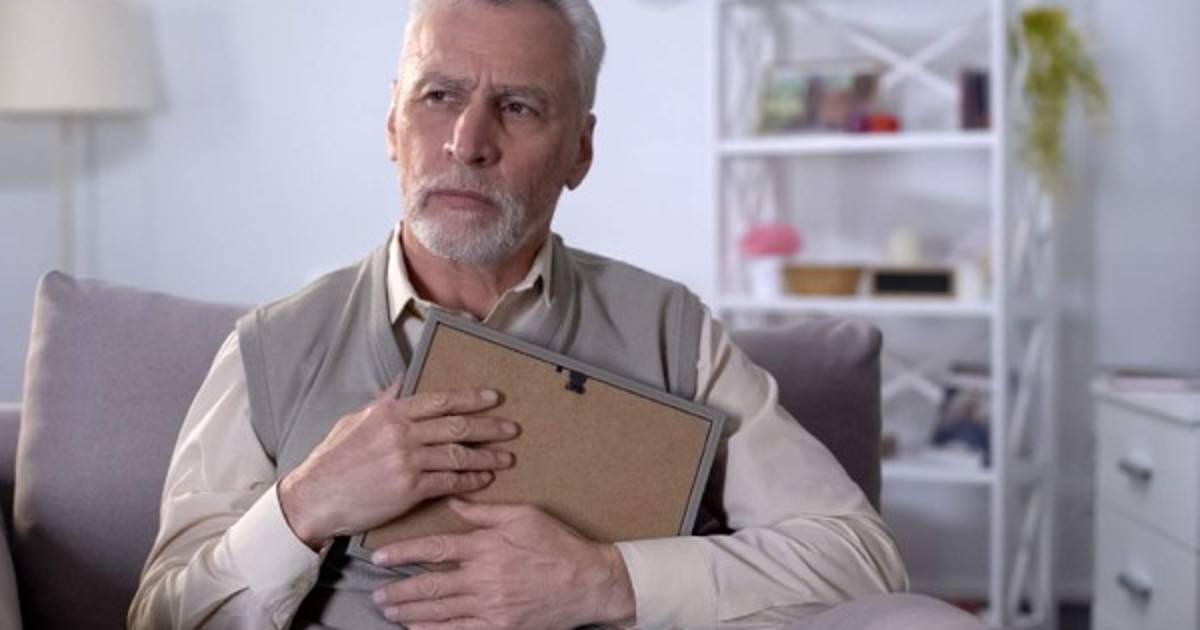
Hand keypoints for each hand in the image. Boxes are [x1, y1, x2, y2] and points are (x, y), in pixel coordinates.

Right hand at [278, 383, 518, 549]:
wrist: (314, 498)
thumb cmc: (332, 460)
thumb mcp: (355, 420)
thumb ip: (385, 400)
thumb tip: (405, 377)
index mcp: (390, 413)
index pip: (440, 400)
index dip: (471, 398)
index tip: (493, 397)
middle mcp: (402, 434)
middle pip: (457, 426)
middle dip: (489, 427)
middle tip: (512, 428)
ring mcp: (407, 462)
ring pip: (458, 455)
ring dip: (486, 457)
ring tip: (506, 458)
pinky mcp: (409, 490)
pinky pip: (450, 482)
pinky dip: (470, 481)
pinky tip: (484, 480)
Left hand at [371, 499, 635, 629]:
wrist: (589, 583)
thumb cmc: (558, 545)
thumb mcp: (524, 516)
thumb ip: (485, 511)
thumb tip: (453, 500)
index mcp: (487, 547)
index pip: (436, 549)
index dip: (404, 553)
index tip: (381, 556)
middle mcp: (484, 578)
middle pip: (430, 586)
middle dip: (399, 590)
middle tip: (375, 593)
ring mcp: (491, 606)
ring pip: (440, 611)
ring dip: (410, 611)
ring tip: (389, 610)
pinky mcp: (500, 627)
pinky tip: (417, 629)